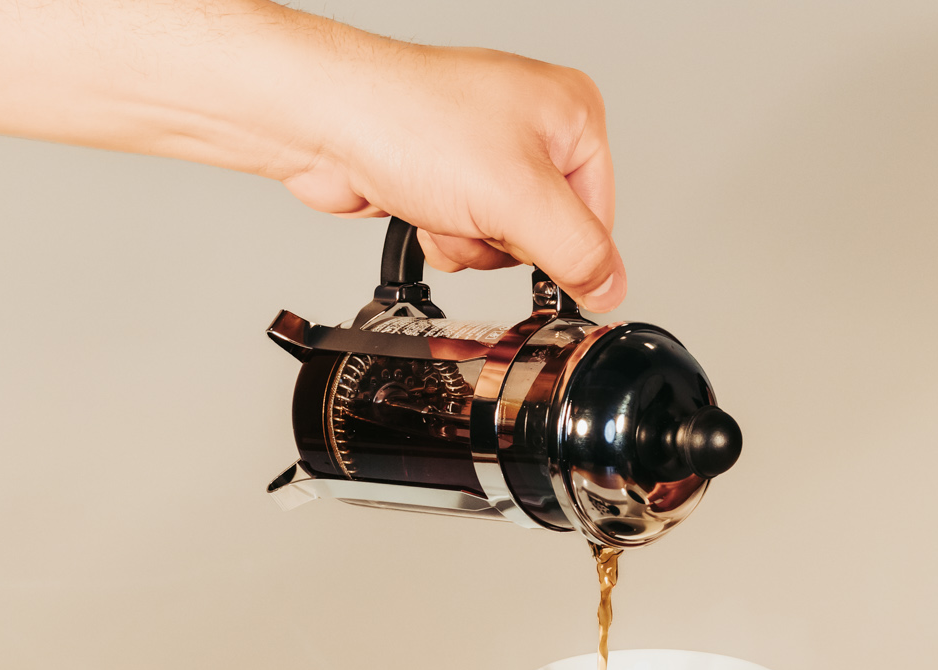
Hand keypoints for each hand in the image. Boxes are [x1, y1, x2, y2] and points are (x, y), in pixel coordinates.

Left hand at [281, 44, 624, 308]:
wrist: (326, 120)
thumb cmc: (409, 121)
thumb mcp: (518, 199)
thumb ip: (578, 251)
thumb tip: (610, 287)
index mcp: (573, 113)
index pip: (600, 218)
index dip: (560, 244)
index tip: (524, 233)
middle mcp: (536, 126)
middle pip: (551, 233)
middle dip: (506, 239)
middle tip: (477, 208)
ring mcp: (490, 151)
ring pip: (506, 241)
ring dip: (471, 241)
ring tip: (445, 201)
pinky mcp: (451, 176)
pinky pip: (470, 235)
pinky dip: (446, 236)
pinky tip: (424, 206)